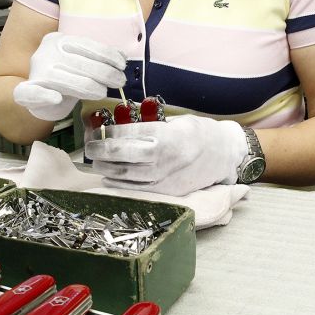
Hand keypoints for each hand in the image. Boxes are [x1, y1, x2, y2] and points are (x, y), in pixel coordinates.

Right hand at [13, 32, 126, 120]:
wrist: (37, 93)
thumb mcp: (80, 61)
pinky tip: (57, 98)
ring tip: (103, 92)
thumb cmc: (64, 76)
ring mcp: (36, 73)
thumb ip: (97, 57)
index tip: (122, 65)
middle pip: (81, 63)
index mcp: (57, 41)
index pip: (86, 45)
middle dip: (106, 73)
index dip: (108, 55)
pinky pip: (35, 93)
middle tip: (120, 82)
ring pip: (66, 81)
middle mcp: (45, 54)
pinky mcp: (26, 93)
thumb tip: (122, 56)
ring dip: (91, 88)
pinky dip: (46, 95)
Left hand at [87, 115, 248, 196]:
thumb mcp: (176, 121)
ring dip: (106, 167)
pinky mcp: (169, 192)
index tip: (97, 130)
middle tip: (89, 146)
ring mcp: (168, 179)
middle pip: (124, 156)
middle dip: (101, 151)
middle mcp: (168, 159)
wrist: (225, 155)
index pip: (129, 134)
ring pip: (127, 175)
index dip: (109, 133)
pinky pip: (137, 189)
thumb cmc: (200, 133)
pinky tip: (110, 176)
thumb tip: (117, 126)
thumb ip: (149, 125)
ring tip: (95, 160)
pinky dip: (119, 183)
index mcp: (170, 136)